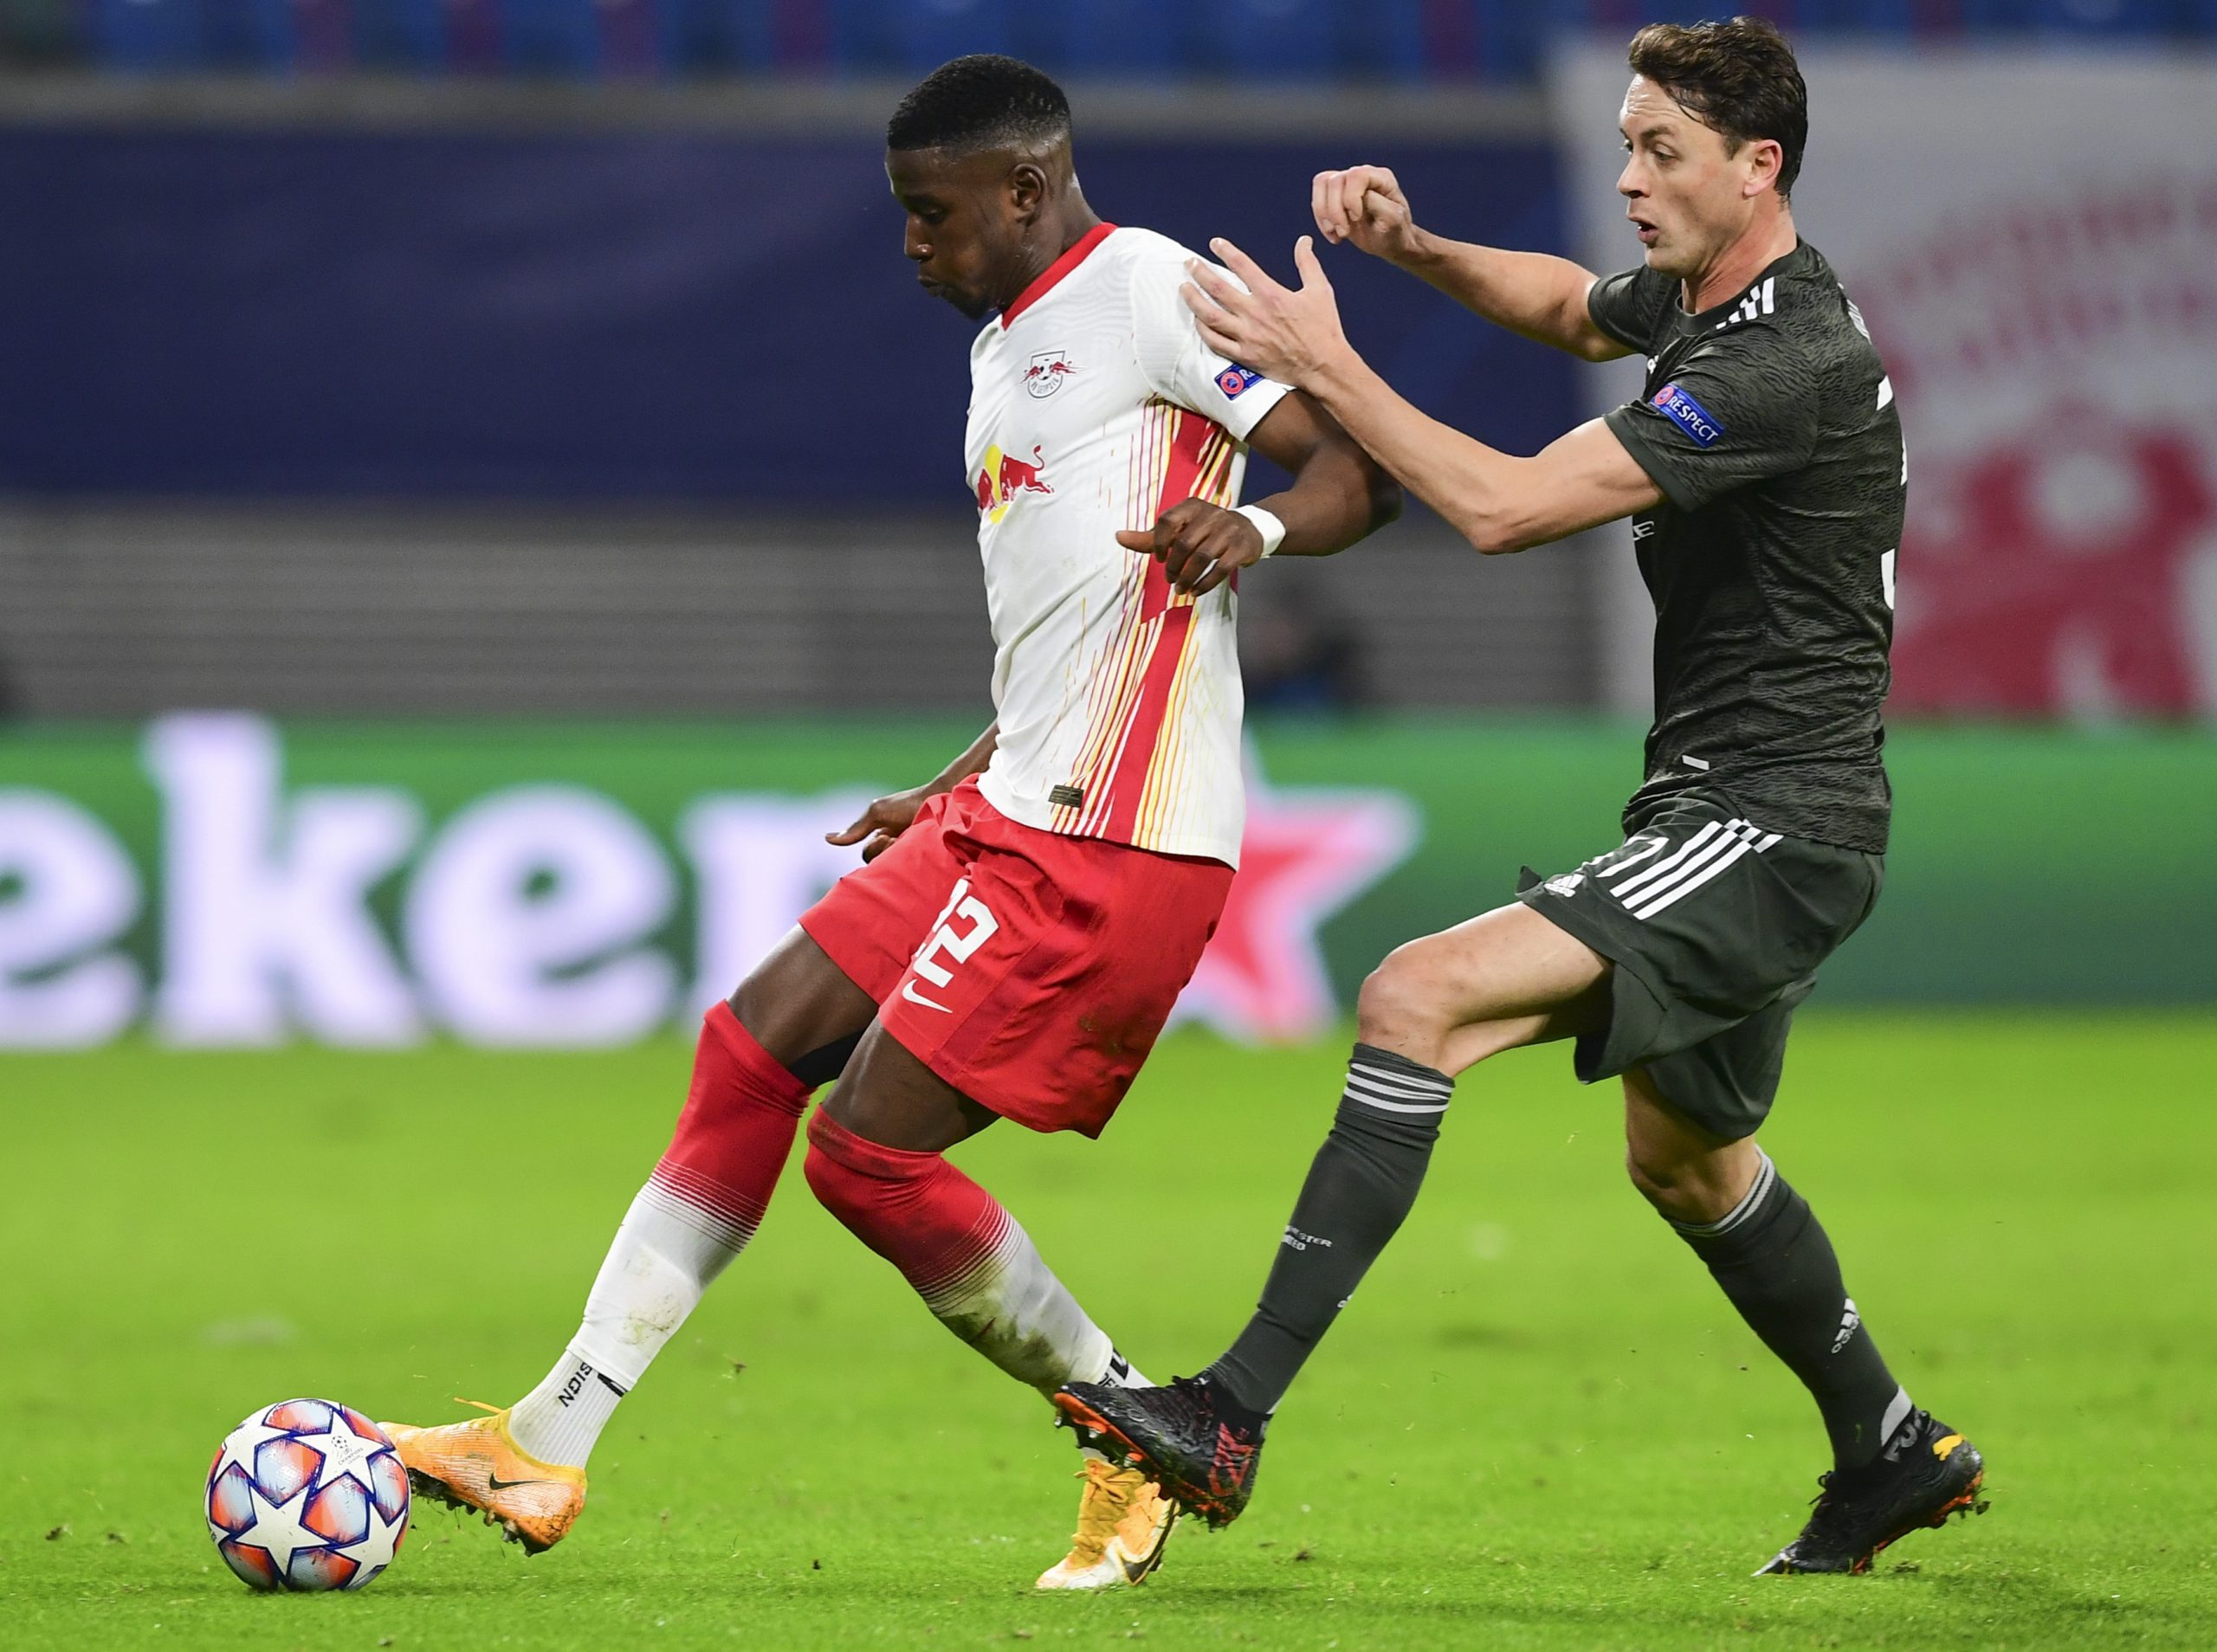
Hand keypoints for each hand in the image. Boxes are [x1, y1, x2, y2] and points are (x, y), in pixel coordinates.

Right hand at [825, 784, 933, 861]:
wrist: (939, 799)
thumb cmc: (908, 804)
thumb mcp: (877, 813)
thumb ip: (855, 828)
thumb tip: (827, 839)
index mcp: (882, 838)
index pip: (868, 856)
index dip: (874, 849)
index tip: (885, 837)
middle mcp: (894, 848)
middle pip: (878, 863)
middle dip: (882, 851)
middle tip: (893, 839)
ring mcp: (908, 853)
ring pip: (890, 867)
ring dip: (894, 853)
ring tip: (904, 840)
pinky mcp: (923, 859)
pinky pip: (908, 871)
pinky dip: (907, 859)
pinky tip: (914, 846)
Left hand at [1116, 498, 1265, 595]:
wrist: (1249, 529)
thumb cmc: (1206, 530)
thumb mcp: (1180, 529)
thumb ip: (1150, 537)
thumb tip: (1118, 536)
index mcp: (1191, 506)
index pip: (1167, 520)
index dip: (1159, 542)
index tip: (1160, 559)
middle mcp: (1211, 514)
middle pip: (1184, 543)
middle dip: (1174, 567)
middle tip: (1170, 580)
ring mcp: (1228, 530)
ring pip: (1202, 557)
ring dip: (1188, 578)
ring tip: (1181, 589)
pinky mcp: (1240, 547)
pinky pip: (1221, 569)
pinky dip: (1205, 584)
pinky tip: (1196, 592)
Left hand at [1182, 237, 1350, 389]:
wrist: (1323, 366)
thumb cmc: (1323, 328)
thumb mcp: (1320, 290)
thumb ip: (1307, 263)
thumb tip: (1304, 240)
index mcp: (1272, 294)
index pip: (1241, 266)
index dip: (1225, 251)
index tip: (1214, 243)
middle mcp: (1255, 313)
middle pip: (1217, 288)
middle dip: (1199, 272)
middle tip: (1190, 264)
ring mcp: (1247, 336)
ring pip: (1210, 315)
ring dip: (1193, 300)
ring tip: (1184, 289)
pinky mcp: (1244, 356)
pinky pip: (1216, 342)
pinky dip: (1203, 330)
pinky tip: (1197, 321)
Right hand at [1311, 165, 1420, 262]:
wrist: (1390, 243)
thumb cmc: (1395, 232)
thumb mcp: (1392, 220)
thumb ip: (1377, 204)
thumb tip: (1359, 196)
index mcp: (1381, 177)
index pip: (1356, 176)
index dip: (1351, 198)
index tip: (1356, 219)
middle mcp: (1363, 175)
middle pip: (1335, 181)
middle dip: (1335, 211)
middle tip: (1344, 233)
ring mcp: (1347, 183)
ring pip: (1321, 184)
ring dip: (1324, 214)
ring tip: (1338, 234)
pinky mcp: (1334, 195)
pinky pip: (1316, 198)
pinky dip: (1321, 220)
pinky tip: (1333, 235)